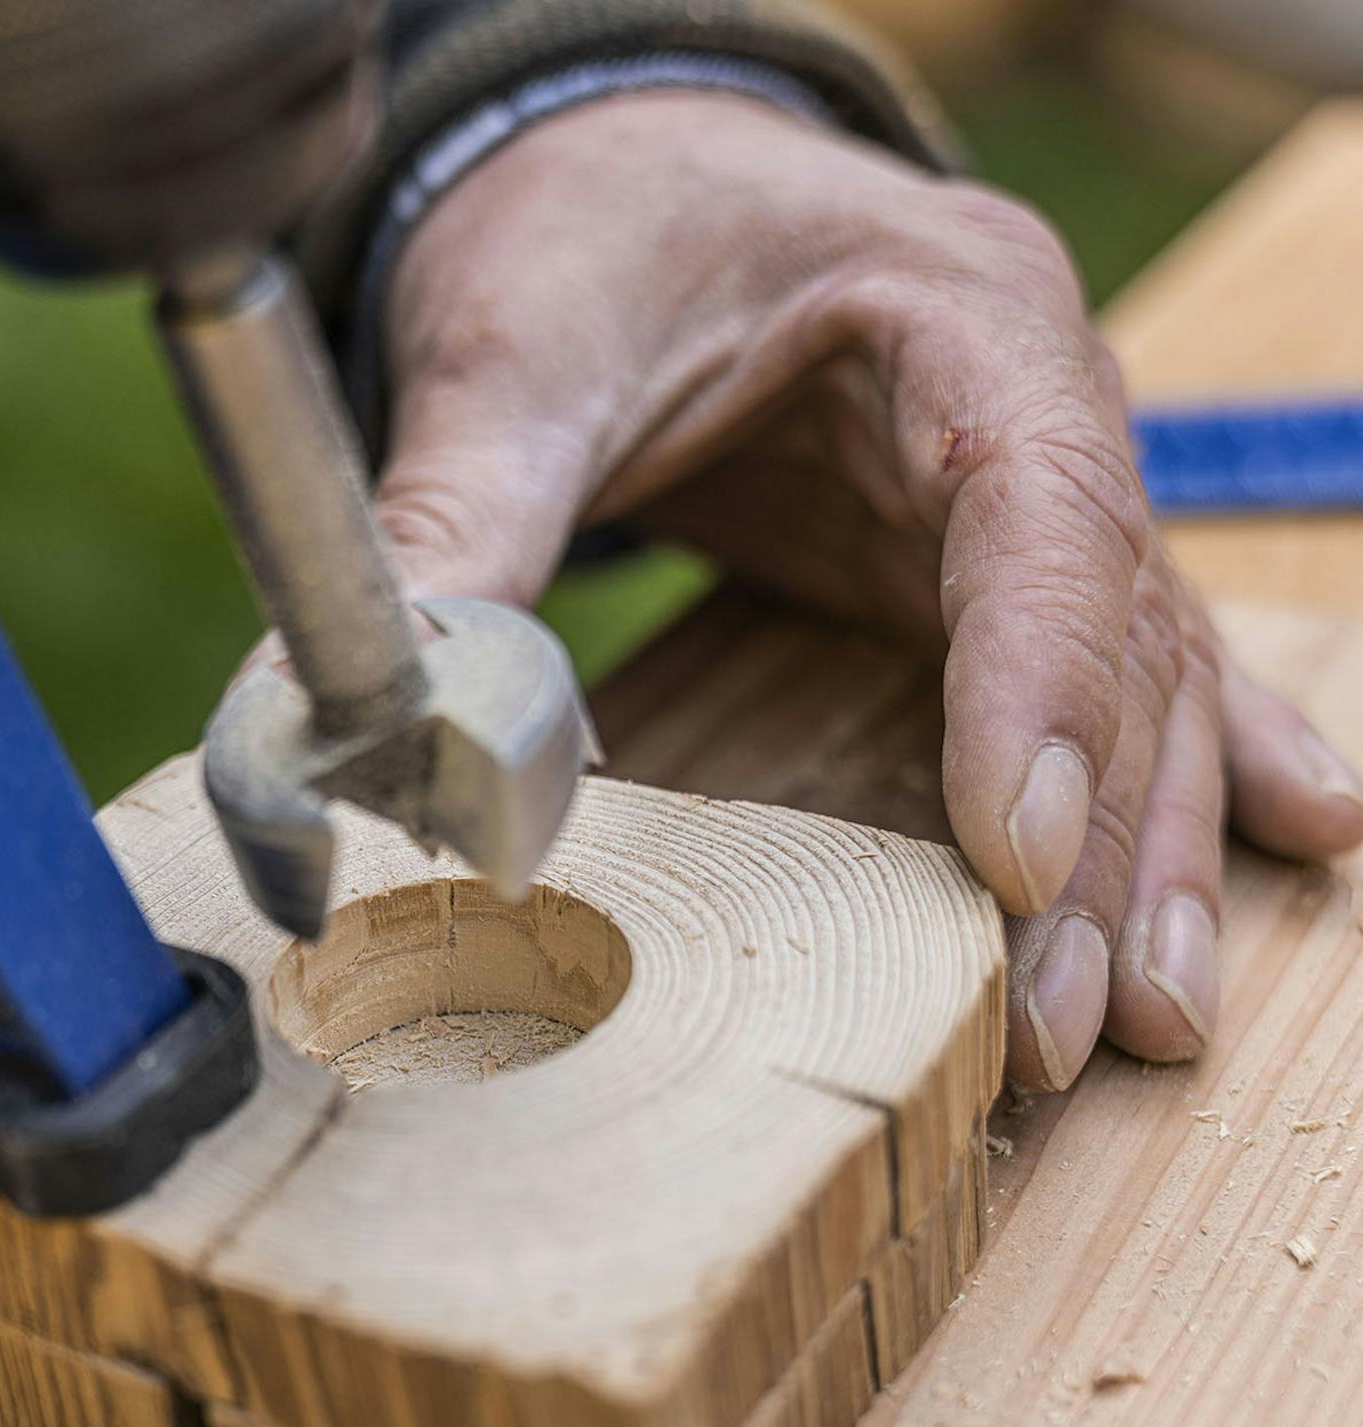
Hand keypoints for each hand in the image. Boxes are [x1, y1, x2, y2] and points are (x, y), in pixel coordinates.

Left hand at [373, 91, 1362, 1088]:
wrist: (608, 184)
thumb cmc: (580, 236)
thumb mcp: (512, 353)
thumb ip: (459, 520)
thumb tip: (374, 725)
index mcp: (952, 320)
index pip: (1039, 512)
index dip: (1041, 692)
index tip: (1019, 866)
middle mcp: (1030, 410)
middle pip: (1109, 635)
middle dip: (1103, 841)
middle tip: (1073, 1024)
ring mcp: (1025, 490)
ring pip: (1137, 679)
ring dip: (1158, 853)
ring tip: (1159, 1013)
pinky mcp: (977, 560)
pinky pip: (1117, 661)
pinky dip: (1200, 762)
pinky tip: (1304, 834)